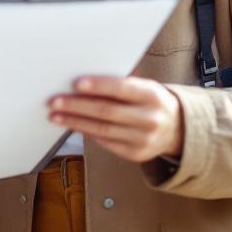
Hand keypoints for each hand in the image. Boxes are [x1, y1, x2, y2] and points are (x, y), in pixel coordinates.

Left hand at [48, 76, 183, 162]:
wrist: (177, 129)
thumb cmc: (151, 101)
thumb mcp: (144, 86)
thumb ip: (121, 82)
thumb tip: (86, 76)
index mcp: (152, 95)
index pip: (121, 88)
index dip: (97, 86)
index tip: (75, 84)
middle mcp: (149, 118)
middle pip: (106, 111)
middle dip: (76, 106)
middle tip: (54, 101)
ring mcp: (143, 139)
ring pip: (102, 130)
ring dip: (75, 122)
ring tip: (55, 115)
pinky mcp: (136, 154)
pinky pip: (105, 142)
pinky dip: (86, 133)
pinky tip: (72, 125)